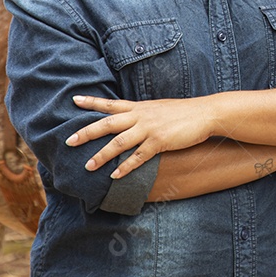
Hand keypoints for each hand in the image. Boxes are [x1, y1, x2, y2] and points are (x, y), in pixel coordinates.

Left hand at [66, 95, 215, 178]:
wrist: (206, 113)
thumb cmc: (183, 112)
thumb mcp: (158, 108)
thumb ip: (142, 113)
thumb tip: (130, 118)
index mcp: (139, 107)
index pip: (111, 103)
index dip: (92, 102)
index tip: (74, 100)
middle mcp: (140, 116)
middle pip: (108, 123)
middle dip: (87, 133)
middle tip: (69, 141)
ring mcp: (149, 129)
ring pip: (119, 142)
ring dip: (102, 155)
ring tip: (89, 166)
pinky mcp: (160, 142)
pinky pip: (138, 156)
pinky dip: (126, 167)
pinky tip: (116, 176)